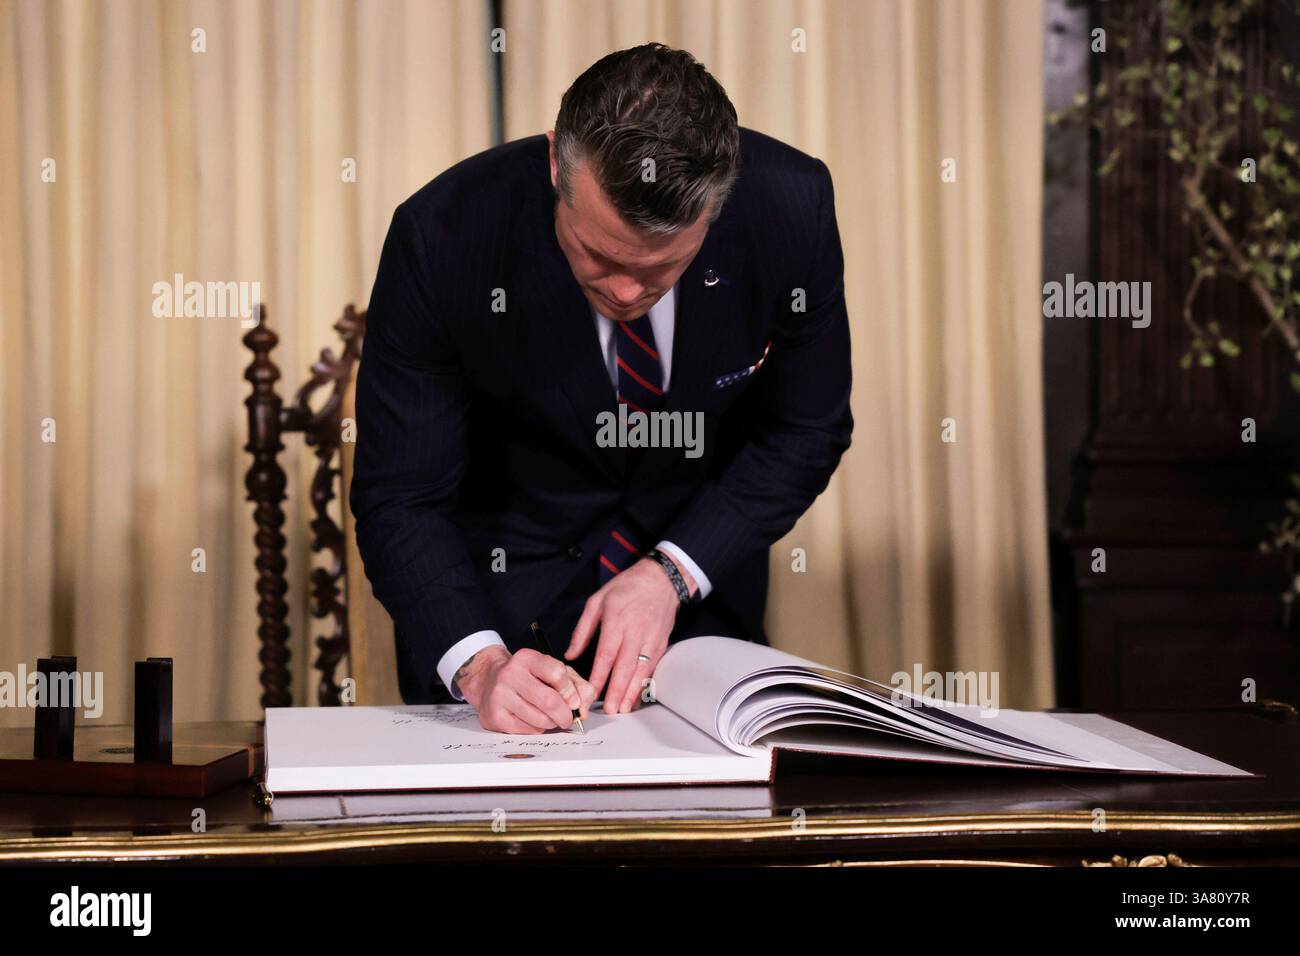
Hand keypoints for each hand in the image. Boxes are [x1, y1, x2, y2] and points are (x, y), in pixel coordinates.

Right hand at [456, 645, 594, 733]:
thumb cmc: (528, 678)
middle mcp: (510, 673)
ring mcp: (500, 695)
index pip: (557, 673)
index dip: (570, 691)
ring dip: (551, 724)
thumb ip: (576, 685)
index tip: (574, 702)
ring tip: (549, 718)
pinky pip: (527, 730)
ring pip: (539, 719)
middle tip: (568, 719)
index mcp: (527, 658)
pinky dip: (537, 729)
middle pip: (549, 701)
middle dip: (565, 715)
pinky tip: (533, 720)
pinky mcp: (494, 716)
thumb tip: (583, 709)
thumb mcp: (553, 671)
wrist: (489, 682)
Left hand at [565, 555, 695, 714]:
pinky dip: (644, 684)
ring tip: (623, 709)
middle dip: (617, 691)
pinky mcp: (660, 644)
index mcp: (616, 619)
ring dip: (632, 692)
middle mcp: (635, 631)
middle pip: (625, 666)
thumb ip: (582, 630)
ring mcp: (650, 639)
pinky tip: (636, 697)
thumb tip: (570, 654)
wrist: (661, 579)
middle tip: (610, 710)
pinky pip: (651, 668)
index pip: (607, 653)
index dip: (599, 675)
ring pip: (641, 670)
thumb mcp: (597, 600)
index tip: (591, 692)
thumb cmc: (627, 588)